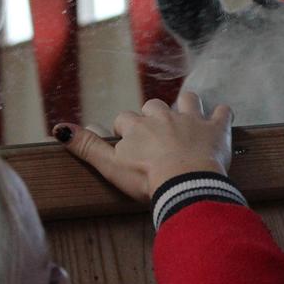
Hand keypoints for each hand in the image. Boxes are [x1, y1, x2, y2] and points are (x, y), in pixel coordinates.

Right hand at [53, 90, 233, 200]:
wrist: (185, 183)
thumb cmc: (147, 178)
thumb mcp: (110, 165)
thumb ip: (87, 147)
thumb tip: (60, 129)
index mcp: (138, 126)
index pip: (125, 119)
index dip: (125, 130)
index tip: (127, 142)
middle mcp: (164, 116)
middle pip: (154, 106)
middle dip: (154, 115)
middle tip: (157, 134)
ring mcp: (192, 120)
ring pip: (188, 99)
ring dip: (187, 105)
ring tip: (187, 116)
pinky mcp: (216, 129)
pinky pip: (223, 112)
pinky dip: (222, 114)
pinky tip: (222, 118)